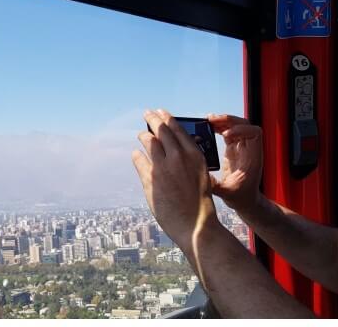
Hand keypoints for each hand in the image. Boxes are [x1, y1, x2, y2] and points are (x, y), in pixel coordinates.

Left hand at [132, 109, 217, 253]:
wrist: (196, 226)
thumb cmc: (199, 202)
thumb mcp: (201, 174)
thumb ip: (189, 158)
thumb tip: (174, 145)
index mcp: (194, 154)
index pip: (176, 128)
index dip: (166, 117)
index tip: (160, 111)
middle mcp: (178, 156)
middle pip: (160, 129)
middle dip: (152, 118)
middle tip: (147, 113)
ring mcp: (163, 167)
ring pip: (148, 141)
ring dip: (143, 136)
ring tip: (141, 135)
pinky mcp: (149, 179)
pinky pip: (139, 159)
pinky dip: (137, 155)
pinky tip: (136, 154)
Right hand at [206, 114, 262, 214]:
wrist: (246, 201)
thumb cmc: (241, 198)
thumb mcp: (227, 194)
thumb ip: (215, 185)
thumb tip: (199, 176)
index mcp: (253, 157)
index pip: (254, 133)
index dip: (241, 129)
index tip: (226, 135)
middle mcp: (249, 149)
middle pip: (244, 124)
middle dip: (228, 120)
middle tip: (211, 120)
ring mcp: (242, 147)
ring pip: (236, 125)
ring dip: (222, 121)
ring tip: (207, 120)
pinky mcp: (234, 148)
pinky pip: (229, 131)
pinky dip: (219, 126)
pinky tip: (208, 126)